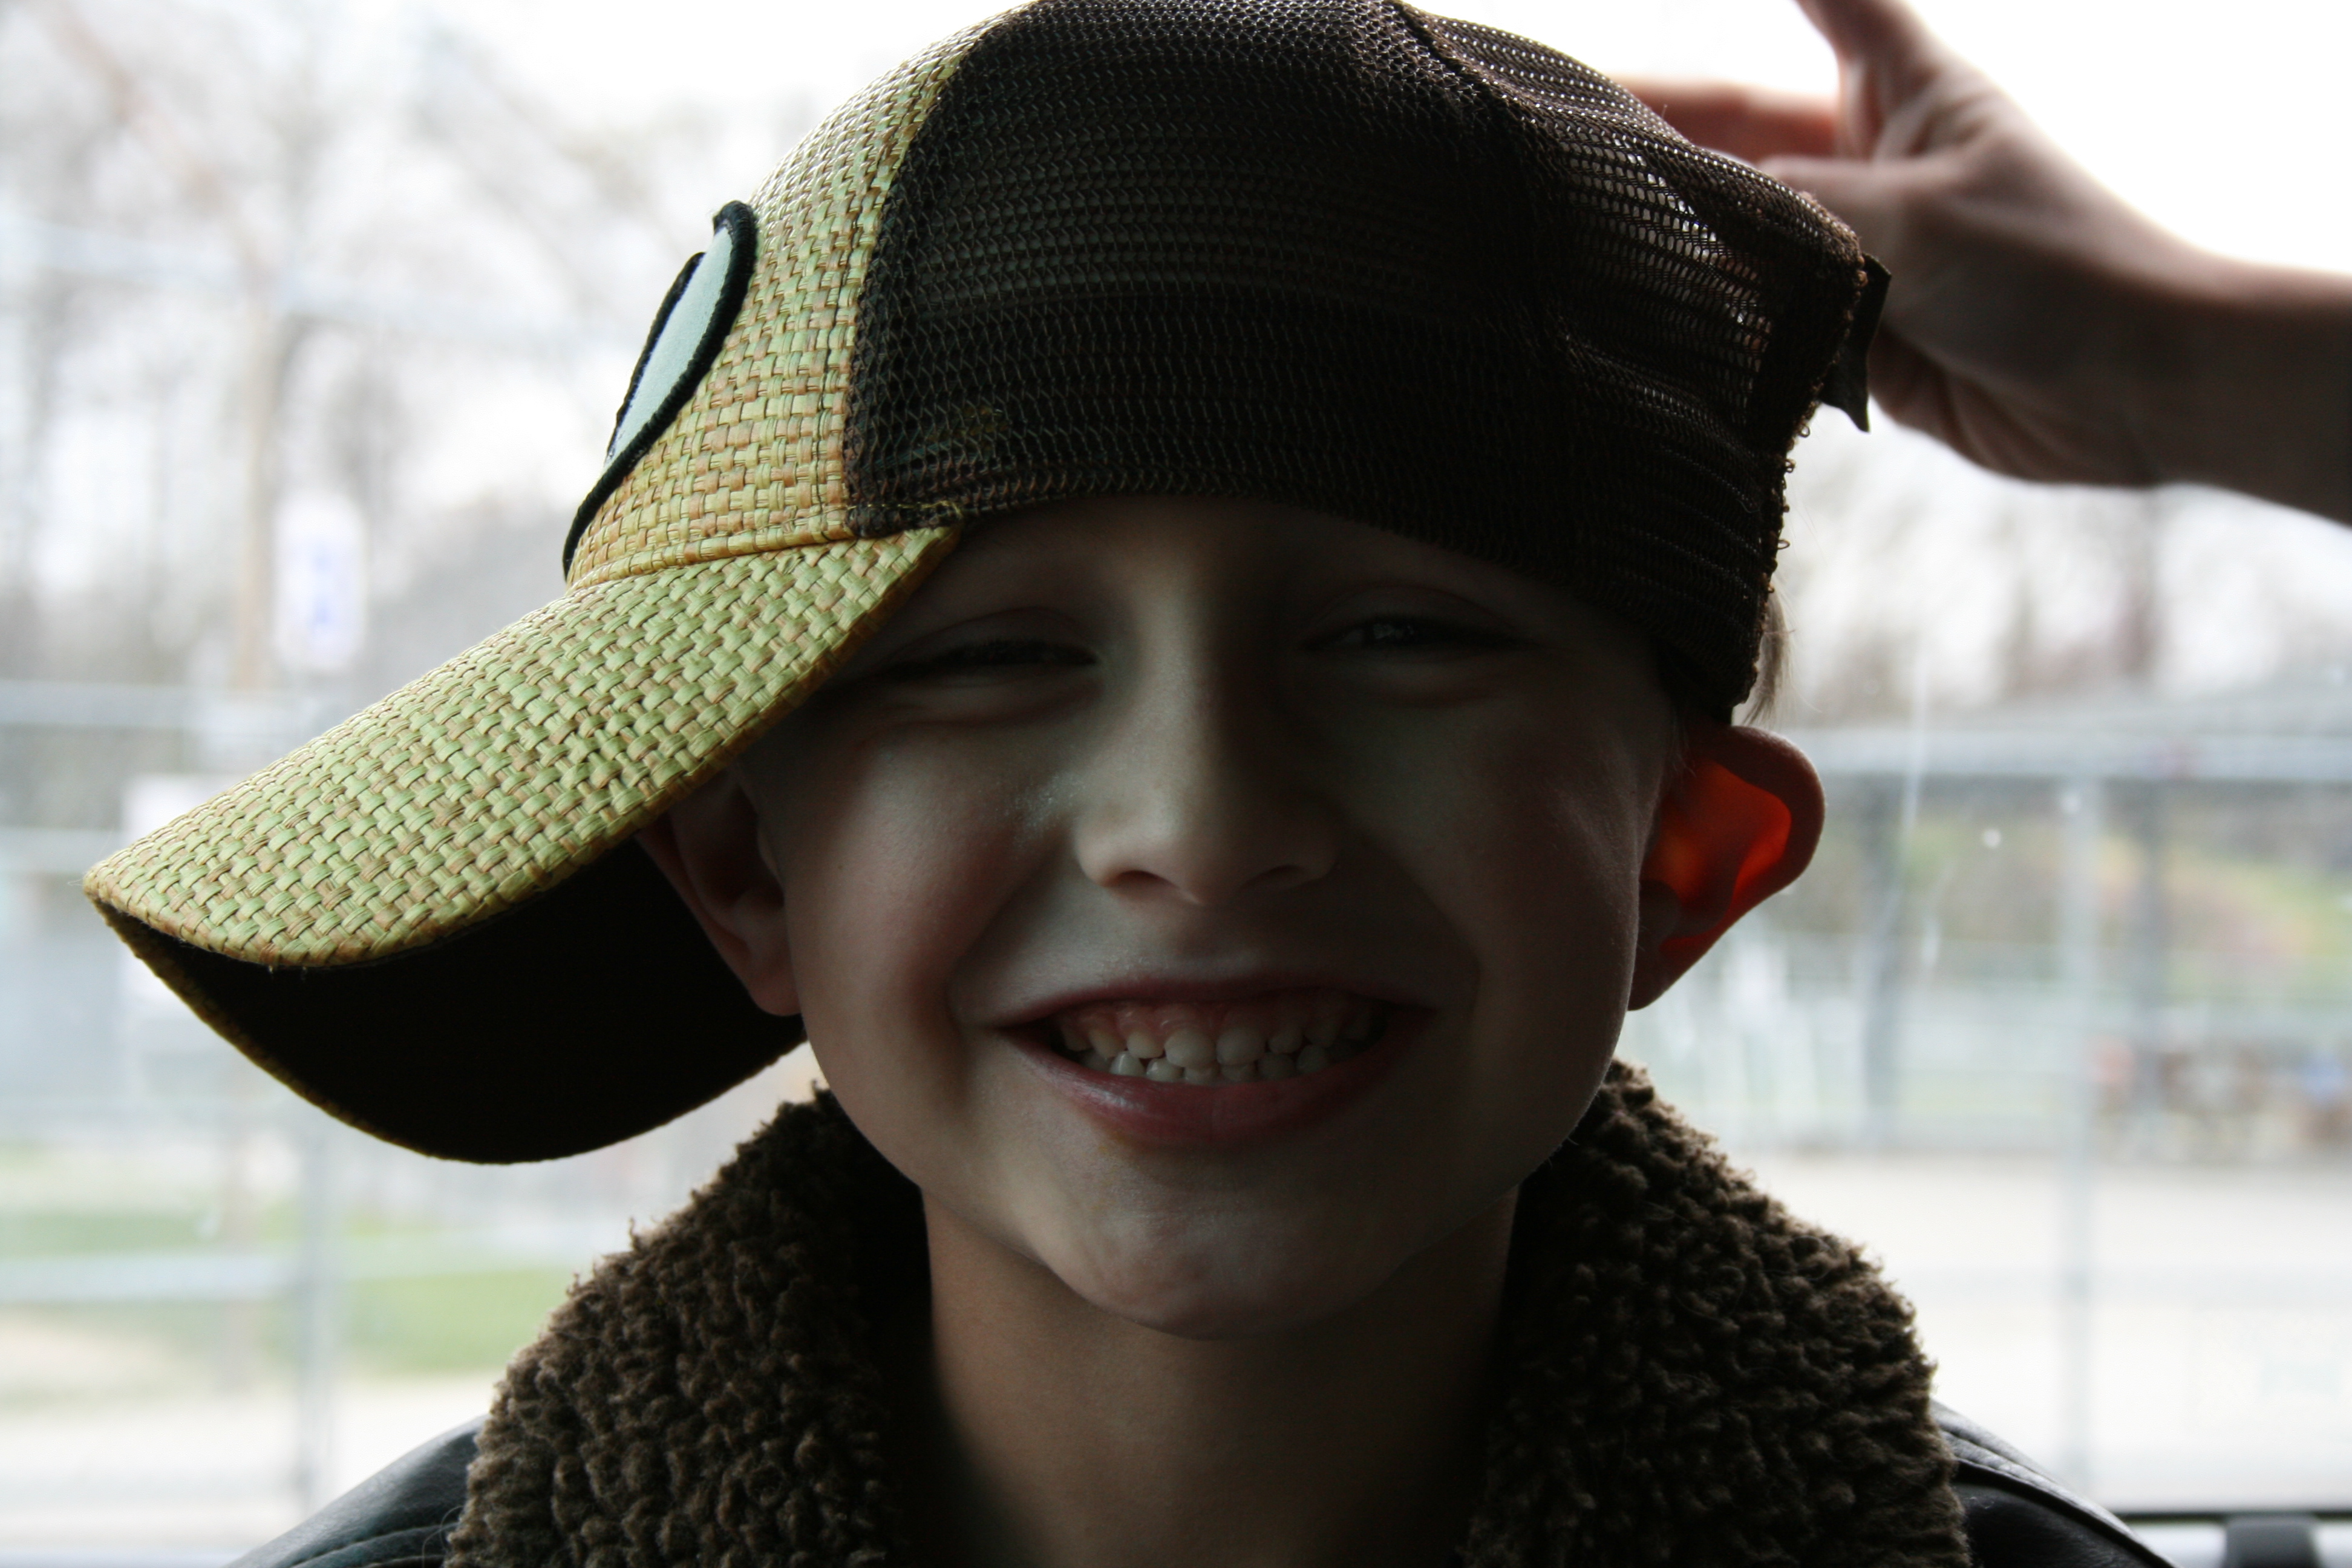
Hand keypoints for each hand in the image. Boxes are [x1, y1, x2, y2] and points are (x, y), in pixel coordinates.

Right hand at [1620, 0, 2351, 522]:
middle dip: (1663, 139)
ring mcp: (1861, 253)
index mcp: (1903, 96)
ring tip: (1585, 240)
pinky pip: (1763, 320)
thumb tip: (1687, 205)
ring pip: (1742, 236)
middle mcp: (1871, 165)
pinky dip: (1716, 324)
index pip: (1836, 8)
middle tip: (1564, 147)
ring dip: (1681, 242)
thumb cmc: (2051, 267)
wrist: (2132, 387)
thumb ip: (1793, 209)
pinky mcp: (1854, 336)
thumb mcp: (1913, 216)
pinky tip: (1652, 321)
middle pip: (1745, 136)